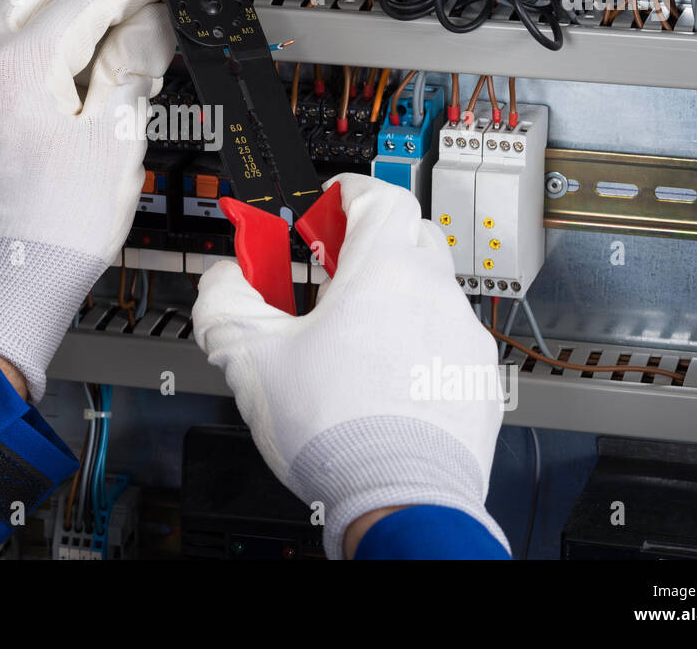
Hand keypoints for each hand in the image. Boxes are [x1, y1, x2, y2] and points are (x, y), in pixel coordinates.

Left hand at [0, 0, 174, 399]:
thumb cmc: (58, 227)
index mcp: (16, 68)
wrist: (13, 281)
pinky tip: (77, 67)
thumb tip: (154, 22)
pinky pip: (2, 53)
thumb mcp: (116, 137)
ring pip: (14, 16)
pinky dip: (41, 44)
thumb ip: (134, 65)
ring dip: (63, 10)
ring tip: (115, 35)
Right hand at [191, 173, 508, 557]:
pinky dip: (415, 342)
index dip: (345, 193)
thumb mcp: (250, 357)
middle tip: (328, 271)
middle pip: (408, 235)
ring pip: (428, 290)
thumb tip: (223, 280)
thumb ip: (224, 301)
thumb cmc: (338, 430)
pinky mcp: (474, 378)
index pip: (378, 195)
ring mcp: (461, 337)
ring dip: (391, 296)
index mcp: (385, 270)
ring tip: (348, 335)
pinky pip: (444, 339)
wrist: (401, 503)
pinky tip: (380, 378)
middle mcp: (434, 293)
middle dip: (367, 242)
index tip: (323, 209)